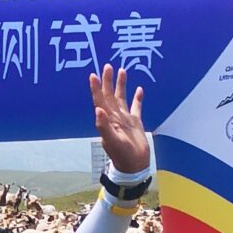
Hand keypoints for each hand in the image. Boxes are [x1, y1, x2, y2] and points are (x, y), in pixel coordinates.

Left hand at [89, 62, 149, 176]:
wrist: (134, 166)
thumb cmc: (122, 155)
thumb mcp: (112, 141)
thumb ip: (104, 126)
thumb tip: (97, 110)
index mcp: (107, 120)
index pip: (99, 100)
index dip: (96, 88)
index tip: (93, 75)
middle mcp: (114, 117)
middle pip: (110, 95)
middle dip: (108, 81)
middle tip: (107, 66)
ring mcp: (125, 119)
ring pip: (122, 98)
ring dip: (121, 85)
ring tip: (122, 70)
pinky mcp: (136, 123)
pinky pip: (136, 107)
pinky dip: (137, 98)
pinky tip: (139, 89)